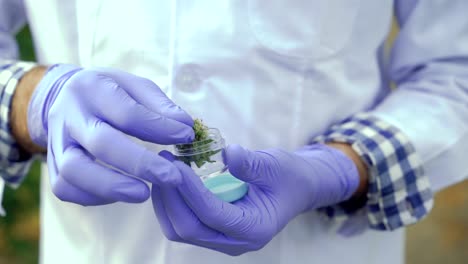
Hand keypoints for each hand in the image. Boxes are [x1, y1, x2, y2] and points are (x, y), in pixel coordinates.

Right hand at [28, 64, 193, 204]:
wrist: (64, 96)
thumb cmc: (109, 93)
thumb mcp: (135, 86)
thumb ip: (160, 105)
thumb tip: (185, 127)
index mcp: (92, 88)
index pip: (128, 113)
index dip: (160, 128)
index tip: (186, 137)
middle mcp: (69, 115)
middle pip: (101, 143)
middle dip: (140, 164)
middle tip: (171, 177)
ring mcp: (57, 141)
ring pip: (74, 170)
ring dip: (111, 186)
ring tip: (143, 194)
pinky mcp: (52, 164)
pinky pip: (65, 187)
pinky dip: (92, 196)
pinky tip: (119, 193)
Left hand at [152, 144, 359, 254]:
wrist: (296, 187)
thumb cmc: (289, 177)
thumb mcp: (275, 165)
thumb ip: (251, 164)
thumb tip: (227, 154)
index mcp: (254, 229)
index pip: (212, 214)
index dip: (190, 191)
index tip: (175, 165)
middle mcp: (235, 242)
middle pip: (188, 229)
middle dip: (170, 198)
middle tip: (160, 164)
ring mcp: (222, 239)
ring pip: (180, 229)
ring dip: (165, 201)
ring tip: (161, 168)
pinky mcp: (213, 230)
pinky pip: (183, 222)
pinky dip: (171, 202)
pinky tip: (170, 178)